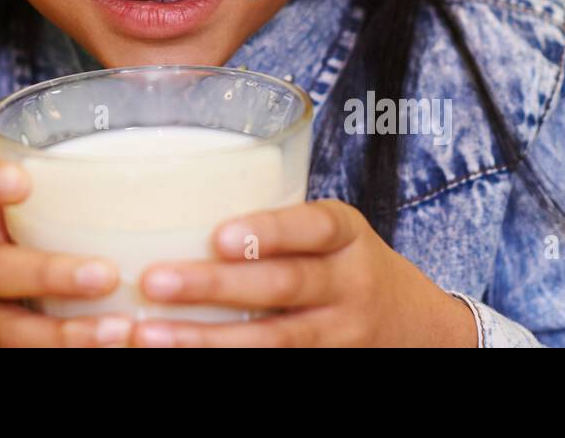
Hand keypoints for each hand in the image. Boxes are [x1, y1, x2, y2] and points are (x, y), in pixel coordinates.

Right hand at [0, 157, 134, 346]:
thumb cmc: (4, 240)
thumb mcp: (8, 210)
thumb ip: (56, 193)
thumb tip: (161, 174)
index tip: (21, 181)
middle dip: (49, 274)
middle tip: (105, 274)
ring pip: (9, 329)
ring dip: (67, 333)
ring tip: (119, 329)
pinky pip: (22, 356)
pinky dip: (68, 352)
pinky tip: (113, 347)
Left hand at [129, 199, 476, 346]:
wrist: (416, 325)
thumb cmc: (344, 261)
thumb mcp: (330, 230)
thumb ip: (274, 220)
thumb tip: (169, 197)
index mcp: (346, 235)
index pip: (313, 226)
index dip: (269, 231)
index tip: (219, 236)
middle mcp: (349, 284)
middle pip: (283, 286)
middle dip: (215, 286)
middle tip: (154, 280)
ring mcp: (340, 335)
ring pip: (273, 341)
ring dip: (206, 340)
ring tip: (148, 333)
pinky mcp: (327, 367)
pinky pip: (275, 368)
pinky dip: (225, 364)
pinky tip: (179, 358)